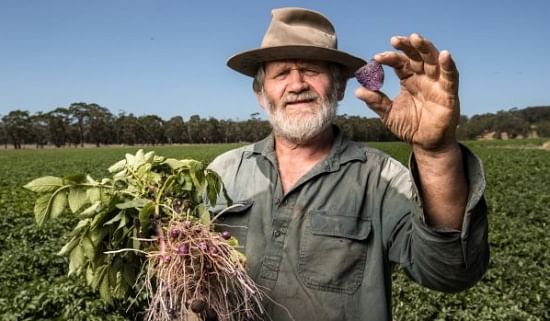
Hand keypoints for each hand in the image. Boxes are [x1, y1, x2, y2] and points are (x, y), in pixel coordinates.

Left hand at [355, 33, 459, 151]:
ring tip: (416, 38)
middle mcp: (423, 77)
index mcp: (409, 79)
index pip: (400, 63)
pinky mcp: (449, 93)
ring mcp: (437, 83)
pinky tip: (445, 54)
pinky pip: (451, 77)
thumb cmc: (409, 126)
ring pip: (434, 60)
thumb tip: (357, 91)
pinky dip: (448, 65)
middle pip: (417, 55)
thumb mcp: (388, 114)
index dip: (390, 58)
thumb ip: (376, 102)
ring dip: (426, 48)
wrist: (425, 144)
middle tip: (395, 40)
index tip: (377, 58)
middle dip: (407, 46)